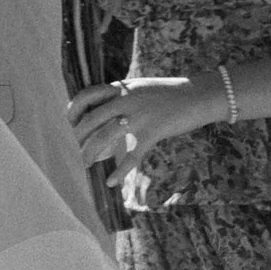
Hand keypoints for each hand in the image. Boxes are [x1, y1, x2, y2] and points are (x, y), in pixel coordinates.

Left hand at [69, 71, 219, 167]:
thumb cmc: (170, 94)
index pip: (87, 95)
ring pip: (105, 137)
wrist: (201, 94)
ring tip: (85, 165)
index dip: (74, 110)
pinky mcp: (153, 131)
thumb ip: (122, 96)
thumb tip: (104, 111)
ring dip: (91, 153)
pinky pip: (132, 155)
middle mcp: (126, 99)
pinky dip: (120, 171)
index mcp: (122, 88)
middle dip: (78, 137)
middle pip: (91, 120)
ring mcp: (139, 116)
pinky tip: (112, 182)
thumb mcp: (141, 88)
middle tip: (75, 150)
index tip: (69, 124)